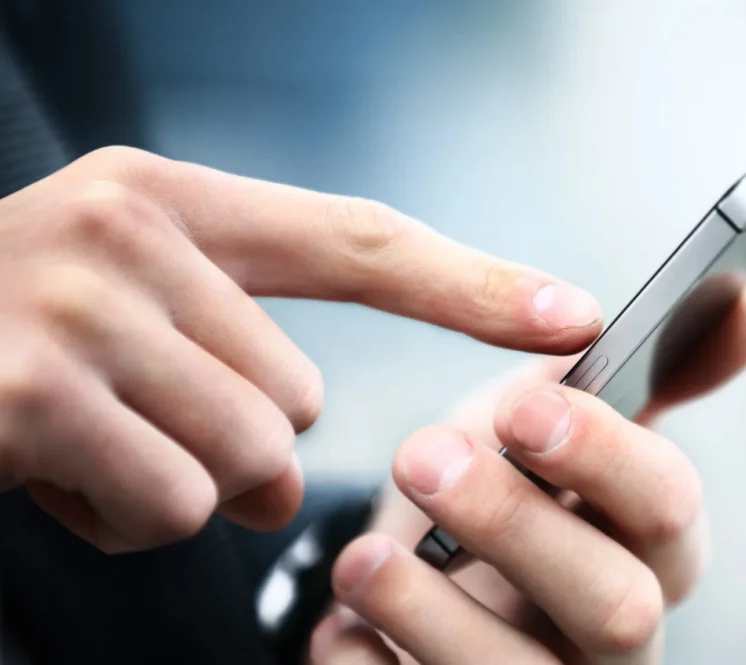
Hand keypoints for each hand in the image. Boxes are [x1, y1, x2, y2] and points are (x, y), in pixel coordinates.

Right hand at [0, 147, 601, 552]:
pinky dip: (123, 521)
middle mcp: (131, 234)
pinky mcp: (38, 395)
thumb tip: (304, 464)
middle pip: (298, 396)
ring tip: (88, 444)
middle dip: (235, 442)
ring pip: (247, 461)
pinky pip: (175, 507)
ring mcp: (81, 308)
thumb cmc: (2, 339)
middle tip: (134, 419)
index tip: (572, 312)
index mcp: (171, 204)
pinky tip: (49, 474)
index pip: (359, 241)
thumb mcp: (120, 305)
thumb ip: (233, 347)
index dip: (475, 283)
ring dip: (179, 486)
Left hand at [311, 283, 745, 663]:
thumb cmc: (514, 484)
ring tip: (363, 560)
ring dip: (430, 611)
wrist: (435, 572)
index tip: (523, 402)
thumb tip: (744, 297)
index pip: (670, 509)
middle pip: (616, 607)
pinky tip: (343, 631)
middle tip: (421, 456)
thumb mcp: (568, 417)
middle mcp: (621, 632)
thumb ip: (645, 367)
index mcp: (654, 544)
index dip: (605, 457)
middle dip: (516, 528)